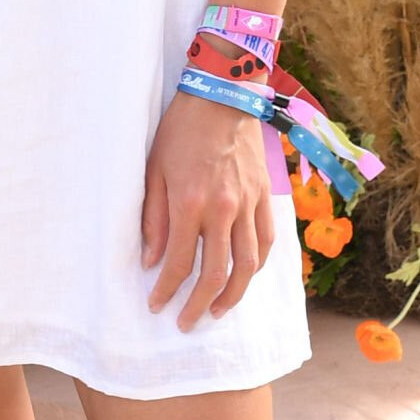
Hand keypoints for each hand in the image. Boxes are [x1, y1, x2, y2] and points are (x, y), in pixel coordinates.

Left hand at [141, 91, 274, 330]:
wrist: (221, 96)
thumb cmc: (180, 129)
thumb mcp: (154, 169)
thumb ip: (153, 217)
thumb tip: (151, 260)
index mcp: (190, 203)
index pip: (178, 262)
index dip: (167, 290)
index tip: (157, 306)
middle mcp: (223, 210)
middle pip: (217, 274)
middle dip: (199, 305)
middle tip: (186, 323)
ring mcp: (249, 205)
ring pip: (248, 266)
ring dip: (233, 296)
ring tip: (216, 310)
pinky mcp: (265, 197)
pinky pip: (267, 243)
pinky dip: (256, 267)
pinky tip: (244, 276)